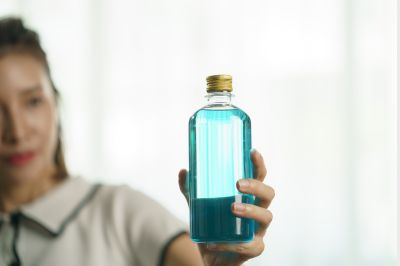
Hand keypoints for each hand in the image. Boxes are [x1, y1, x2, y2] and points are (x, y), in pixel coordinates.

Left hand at [178, 149, 274, 265]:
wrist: (210, 257)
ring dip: (250, 210)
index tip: (252, 151)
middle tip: (238, 184)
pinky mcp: (253, 249)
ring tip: (232, 207)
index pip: (259, 177)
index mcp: (248, 197)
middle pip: (268, 194)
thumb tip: (183, 171)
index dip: (258, 164)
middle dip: (256, 186)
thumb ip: (191, 190)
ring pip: (266, 217)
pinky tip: (213, 242)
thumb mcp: (198, 206)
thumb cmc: (211, 226)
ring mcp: (258, 230)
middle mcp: (257, 211)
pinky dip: (229, 243)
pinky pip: (248, 245)